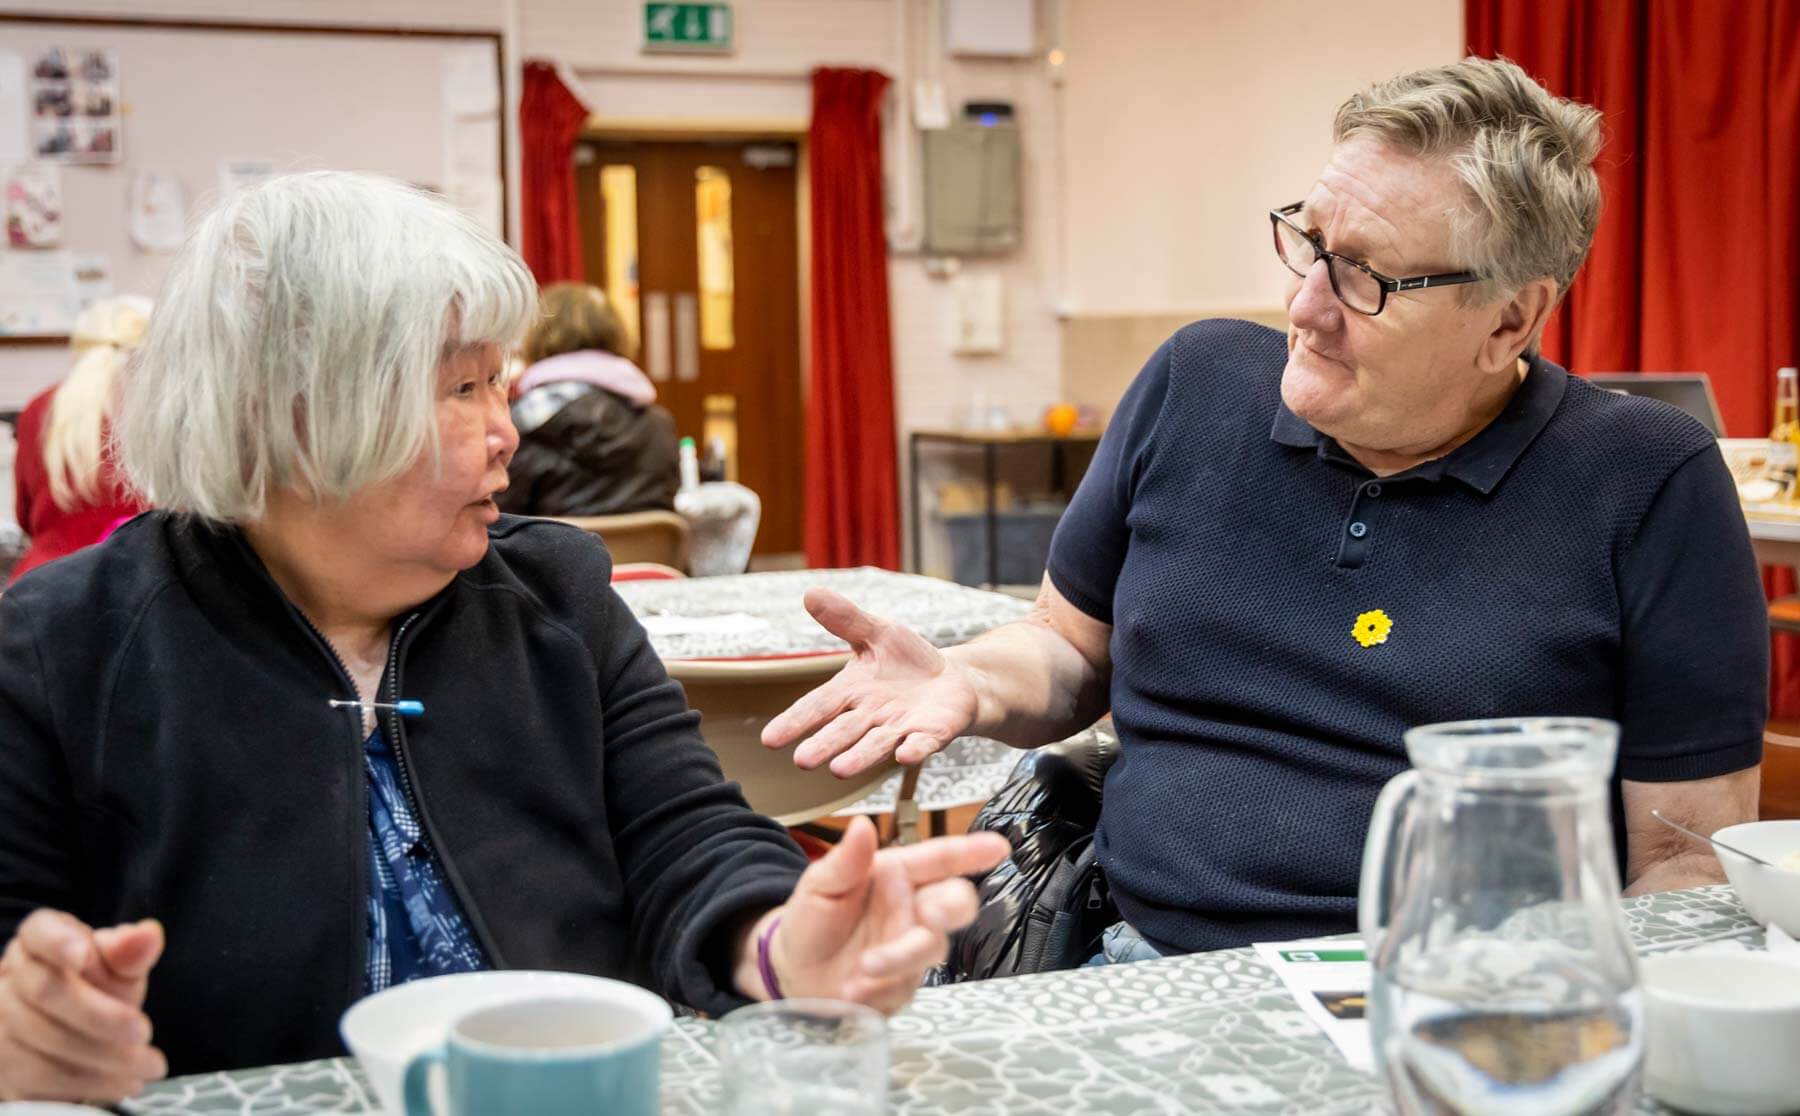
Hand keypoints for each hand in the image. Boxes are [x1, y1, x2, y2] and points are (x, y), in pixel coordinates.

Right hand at [0, 909, 166, 1101]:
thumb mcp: (119, 967)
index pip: (40, 932)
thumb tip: (149, 934)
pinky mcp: (2, 1069)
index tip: (83, 955)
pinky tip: (123, 1083)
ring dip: (102, 1058)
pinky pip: (40, 1080)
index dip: (58, 942)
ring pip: (43, 1041)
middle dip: (100, 1016)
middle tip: (144, 1033)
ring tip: (148, 1066)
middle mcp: (10, 978)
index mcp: (38, 940)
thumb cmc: (98, 988)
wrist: (74, 1031)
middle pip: (46, 992)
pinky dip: (87, 1085)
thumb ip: (130, 953)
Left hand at [749, 817, 1007, 1012]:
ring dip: (900, 958)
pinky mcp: (904, 982)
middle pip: (955, 904)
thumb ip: (845, 859)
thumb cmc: (810, 919)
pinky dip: (880, 989)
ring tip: (862, 968)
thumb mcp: (819, 885)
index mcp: (897, 874)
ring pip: (931, 948)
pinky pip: (906, 985)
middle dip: (952, 908)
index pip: (940, 859)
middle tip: (933, 915)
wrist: (792, 972)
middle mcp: (913, 908)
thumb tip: (862, 825)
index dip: (970, 852)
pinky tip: (853, 990)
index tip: (998, 847)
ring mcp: (912, 946)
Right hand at [762, 589, 981, 777]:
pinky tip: (904, 754)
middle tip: (803, 761)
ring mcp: (900, 728)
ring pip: (876, 744)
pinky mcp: (931, 734)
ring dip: (860, 757)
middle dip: (824, 745)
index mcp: (851, 691)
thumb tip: (810, 593)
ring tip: (839, 770)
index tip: (769, 740)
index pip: (817, 707)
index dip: (795, 722)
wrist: (952, 681)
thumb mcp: (878, 632)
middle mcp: (871, 716)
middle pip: (843, 731)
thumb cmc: (907, 660)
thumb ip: (846, 619)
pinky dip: (914, 750)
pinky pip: (922, 743)